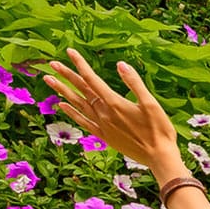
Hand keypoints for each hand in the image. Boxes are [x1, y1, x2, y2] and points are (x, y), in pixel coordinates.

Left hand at [41, 49, 182, 173]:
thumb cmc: (159, 130)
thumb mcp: (151, 103)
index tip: (70, 51)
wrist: (159, 157)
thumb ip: (134, 83)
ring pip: (78, 104)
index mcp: (115, 103)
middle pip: (82, 90)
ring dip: (63, 91)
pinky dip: (72, 112)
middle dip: (67, 75)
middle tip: (53, 63)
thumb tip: (120, 64)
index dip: (80, 64)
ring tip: (50, 80)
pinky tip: (62, 105)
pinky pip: (83, 121)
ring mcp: (102, 126)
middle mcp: (105, 114)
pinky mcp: (104, 136)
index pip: (93, 79)